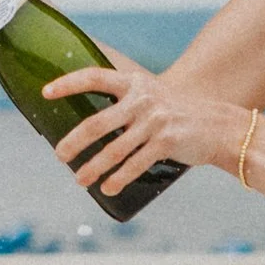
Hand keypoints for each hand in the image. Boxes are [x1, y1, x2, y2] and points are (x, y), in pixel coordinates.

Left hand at [48, 65, 260, 198]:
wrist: (218, 125)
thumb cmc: (176, 113)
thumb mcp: (151, 97)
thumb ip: (124, 103)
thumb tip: (87, 126)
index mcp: (134, 83)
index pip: (94, 77)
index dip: (69, 83)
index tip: (46, 92)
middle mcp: (142, 99)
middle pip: (97, 122)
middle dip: (74, 141)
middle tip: (59, 154)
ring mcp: (155, 121)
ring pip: (114, 149)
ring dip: (92, 167)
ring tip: (79, 178)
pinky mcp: (166, 142)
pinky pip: (135, 164)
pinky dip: (119, 178)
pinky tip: (107, 187)